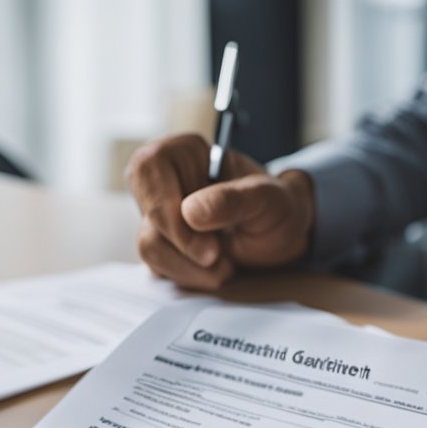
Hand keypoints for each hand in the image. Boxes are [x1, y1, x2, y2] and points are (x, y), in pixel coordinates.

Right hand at [125, 133, 314, 289]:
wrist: (279, 232)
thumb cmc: (274, 203)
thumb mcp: (266, 197)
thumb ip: (232, 199)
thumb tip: (189, 212)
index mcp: (182, 152)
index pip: (148, 170)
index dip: (168, 210)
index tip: (206, 244)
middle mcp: (162, 180)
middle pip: (147, 215)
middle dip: (185, 248)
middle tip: (220, 257)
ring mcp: (156, 214)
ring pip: (150, 246)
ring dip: (191, 268)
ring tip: (226, 263)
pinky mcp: (160, 244)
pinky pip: (158, 266)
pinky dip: (190, 276)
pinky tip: (215, 268)